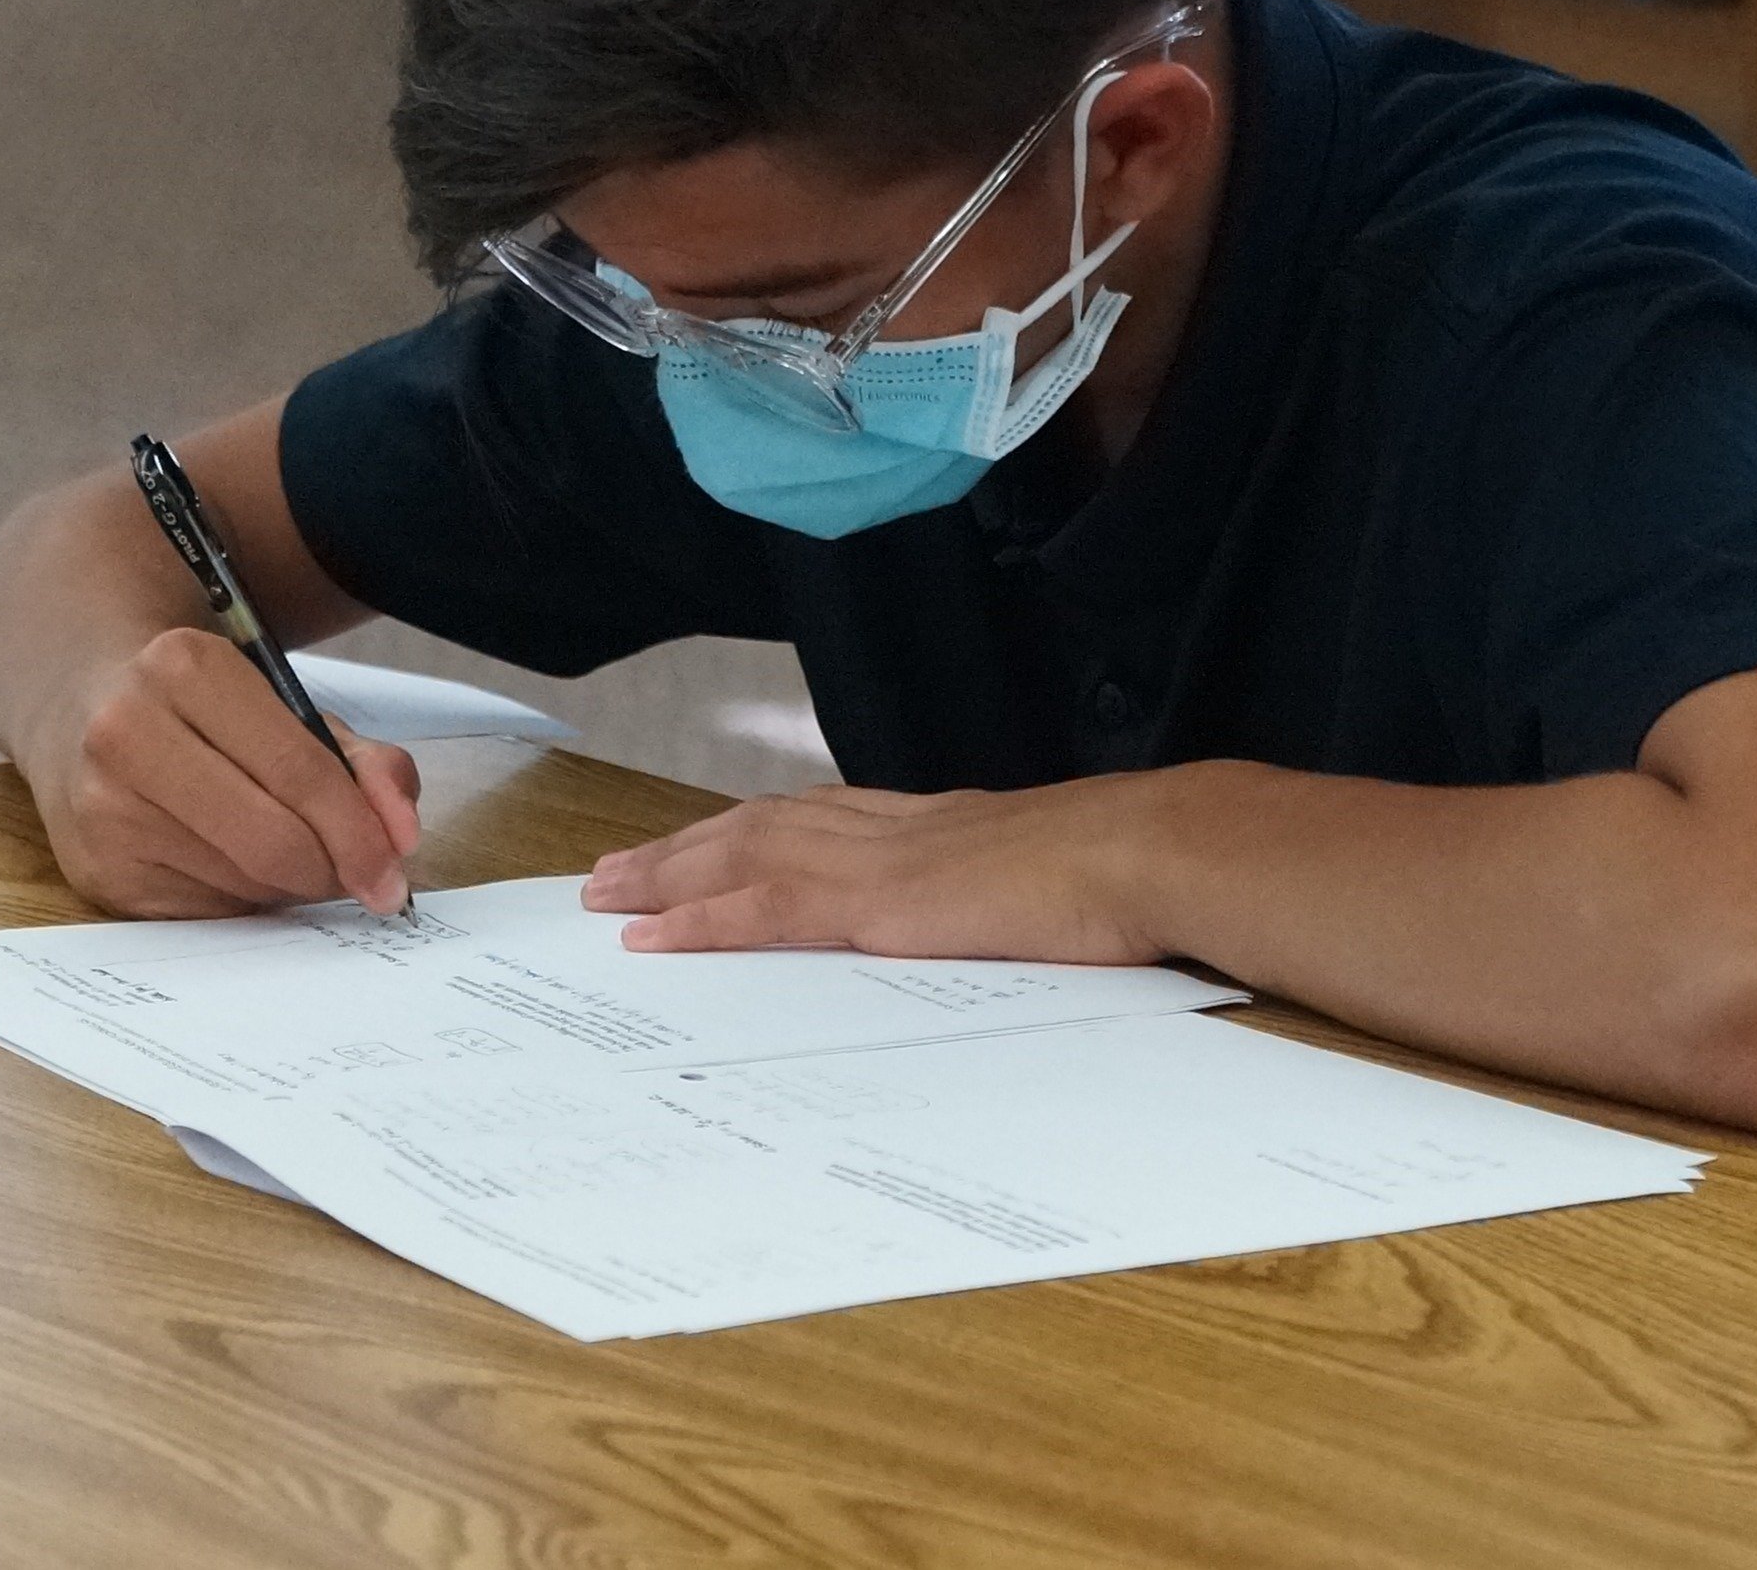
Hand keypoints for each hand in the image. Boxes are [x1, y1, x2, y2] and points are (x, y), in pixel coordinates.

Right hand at [34, 628, 422, 917]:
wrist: (77, 701)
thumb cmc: (200, 707)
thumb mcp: (283, 704)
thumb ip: (361, 760)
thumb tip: (400, 834)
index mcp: (183, 668)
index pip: (299, 771)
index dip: (360, 832)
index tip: (395, 870)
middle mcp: (126, 734)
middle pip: (271, 841)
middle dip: (330, 870)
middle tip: (354, 875)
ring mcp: (102, 808)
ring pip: (242, 885)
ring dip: (285, 884)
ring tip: (279, 847)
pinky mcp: (93, 870)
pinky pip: (203, 912)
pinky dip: (238, 898)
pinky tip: (226, 860)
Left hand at [578, 776, 1180, 964]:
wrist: (1149, 855)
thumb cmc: (1122, 876)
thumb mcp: (1047, 885)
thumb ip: (1003, 896)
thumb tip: (1004, 920)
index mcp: (932, 826)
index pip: (816, 821)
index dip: (750, 834)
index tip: (701, 848)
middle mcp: (890, 829)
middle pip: (759, 827)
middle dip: (684, 849)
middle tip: (615, 872)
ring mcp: (878, 860)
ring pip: (742, 856)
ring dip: (667, 874)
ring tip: (607, 895)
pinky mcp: (876, 903)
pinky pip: (764, 909)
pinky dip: (700, 919)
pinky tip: (652, 936)